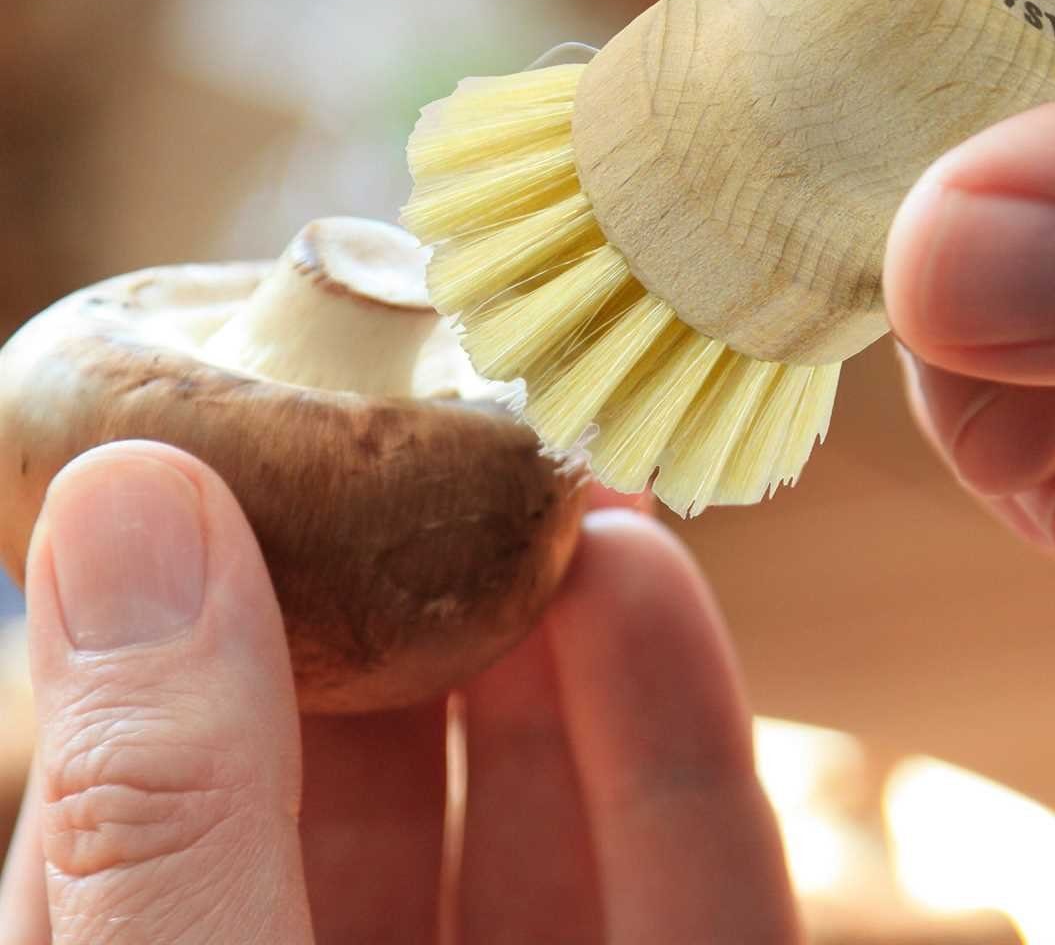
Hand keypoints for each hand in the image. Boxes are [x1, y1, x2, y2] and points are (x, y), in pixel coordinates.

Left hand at [0, 441, 798, 943]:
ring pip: (551, 798)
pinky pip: (686, 873)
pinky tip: (651, 580)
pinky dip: (675, 723)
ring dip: (564, 621)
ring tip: (568, 471)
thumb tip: (126, 491)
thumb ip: (156, 788)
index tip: (297, 427)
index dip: (243, 581)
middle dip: (430, 579)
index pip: (192, 752)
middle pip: (394, 760)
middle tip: (461, 423)